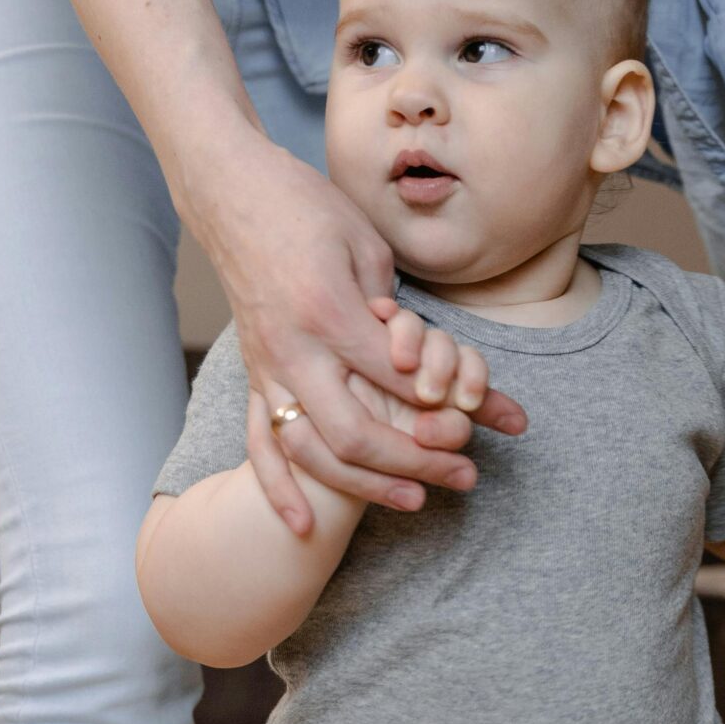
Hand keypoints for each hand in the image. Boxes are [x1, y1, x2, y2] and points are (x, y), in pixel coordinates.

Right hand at [184, 127, 525, 533]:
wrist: (232, 194)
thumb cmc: (308, 209)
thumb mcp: (366, 246)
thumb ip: (395, 313)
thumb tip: (432, 366)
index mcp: (329, 311)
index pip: (399, 381)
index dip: (448, 408)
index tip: (492, 425)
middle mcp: (293, 350)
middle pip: (356, 433)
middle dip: (417, 463)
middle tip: (467, 475)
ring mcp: (267, 368)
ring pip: (311, 452)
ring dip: (365, 486)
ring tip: (417, 500)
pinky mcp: (252, 376)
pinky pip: (260, 445)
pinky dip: (279, 491)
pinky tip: (303, 529)